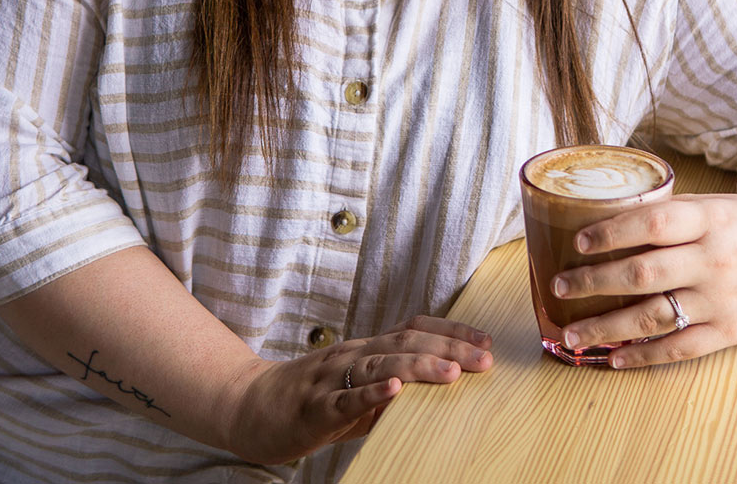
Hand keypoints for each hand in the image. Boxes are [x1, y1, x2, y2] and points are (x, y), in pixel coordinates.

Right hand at [225, 315, 492, 463]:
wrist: (250, 407)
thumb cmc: (310, 402)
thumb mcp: (357, 393)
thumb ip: (390, 392)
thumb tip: (432, 396)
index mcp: (366, 349)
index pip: (414, 329)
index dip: (452, 332)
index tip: (486, 341)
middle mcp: (354, 354)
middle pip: (406, 342)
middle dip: (450, 348)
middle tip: (486, 358)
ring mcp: (333, 377)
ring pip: (381, 364)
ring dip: (419, 365)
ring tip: (451, 371)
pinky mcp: (315, 406)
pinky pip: (345, 397)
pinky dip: (371, 393)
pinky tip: (394, 390)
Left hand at [549, 193, 736, 368]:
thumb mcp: (716, 206)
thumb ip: (672, 216)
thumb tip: (608, 220)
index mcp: (710, 219)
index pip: (650, 224)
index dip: (611, 232)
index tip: (578, 241)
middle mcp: (714, 259)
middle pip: (642, 273)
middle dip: (593, 282)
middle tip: (559, 287)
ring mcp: (724, 299)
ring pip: (654, 316)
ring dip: (607, 326)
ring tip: (573, 333)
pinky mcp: (733, 331)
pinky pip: (680, 348)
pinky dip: (643, 356)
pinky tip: (614, 358)